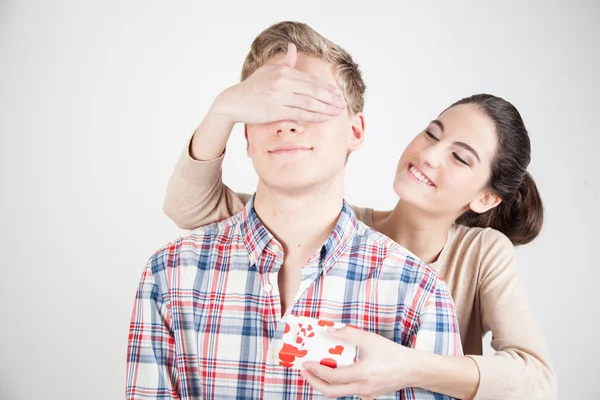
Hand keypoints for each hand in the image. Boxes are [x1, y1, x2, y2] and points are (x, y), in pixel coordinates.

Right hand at [210, 43, 346, 123]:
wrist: (234, 101)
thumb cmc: (252, 87)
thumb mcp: (268, 70)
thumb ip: (285, 62)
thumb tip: (293, 48)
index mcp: (284, 71)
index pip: (311, 80)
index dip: (327, 88)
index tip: (338, 94)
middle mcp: (283, 82)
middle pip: (314, 90)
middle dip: (331, 98)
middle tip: (343, 104)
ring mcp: (280, 96)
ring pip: (310, 102)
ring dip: (327, 108)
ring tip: (338, 112)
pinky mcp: (276, 110)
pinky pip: (300, 113)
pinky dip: (315, 115)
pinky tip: (325, 118)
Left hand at [300, 326, 419, 399]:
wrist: (412, 369)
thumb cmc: (392, 353)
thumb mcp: (370, 339)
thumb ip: (348, 334)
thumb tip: (330, 332)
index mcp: (361, 374)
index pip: (332, 377)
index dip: (316, 371)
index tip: (305, 363)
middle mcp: (362, 389)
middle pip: (330, 392)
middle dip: (314, 382)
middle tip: (304, 372)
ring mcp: (366, 395)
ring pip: (339, 393)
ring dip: (325, 383)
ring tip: (316, 371)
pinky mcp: (369, 396)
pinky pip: (350, 391)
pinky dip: (339, 384)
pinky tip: (336, 373)